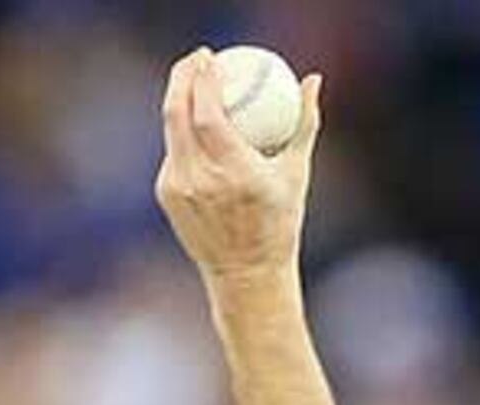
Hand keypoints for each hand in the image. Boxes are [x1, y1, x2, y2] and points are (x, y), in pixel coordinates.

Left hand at [153, 48, 321, 289]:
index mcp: (235, 172)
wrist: (246, 272)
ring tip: (193, 82)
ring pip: (171, 127)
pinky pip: (173, 150)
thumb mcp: (297, 174)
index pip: (207, 113)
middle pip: (177, 111)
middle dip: (182, 76)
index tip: (211, 57)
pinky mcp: (166, 192)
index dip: (203, 79)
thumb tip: (313, 81)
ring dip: (179, 98)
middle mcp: (202, 178)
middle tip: (197, 60)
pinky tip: (193, 120)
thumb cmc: (280, 222)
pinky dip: (183, 130)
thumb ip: (305, 124)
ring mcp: (179, 186)